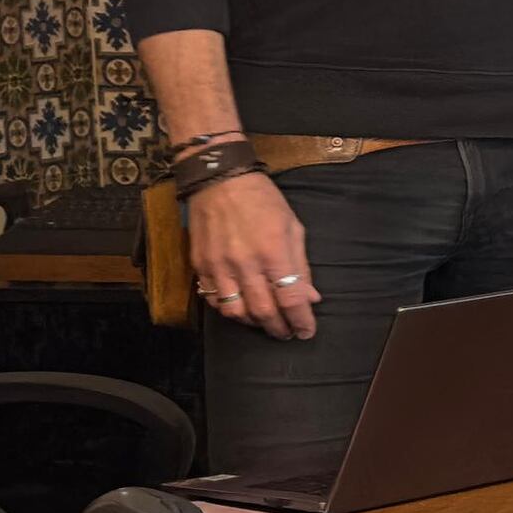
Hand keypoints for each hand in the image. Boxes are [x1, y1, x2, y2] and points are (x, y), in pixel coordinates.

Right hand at [184, 170, 315, 338]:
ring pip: (235, 312)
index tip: (306, 331)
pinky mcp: (200, 265)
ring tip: (265, 322)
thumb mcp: (292, 227)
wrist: (219, 180)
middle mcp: (245, 263)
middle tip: (288, 333)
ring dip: (253, 323)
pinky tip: (241, 308)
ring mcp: (219, 266)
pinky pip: (213, 300)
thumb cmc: (263, 201)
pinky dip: (229, 310)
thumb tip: (311, 298)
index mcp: (273, 251)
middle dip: (279, 328)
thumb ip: (301, 266)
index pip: (290, 299)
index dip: (301, 320)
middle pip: (263, 311)